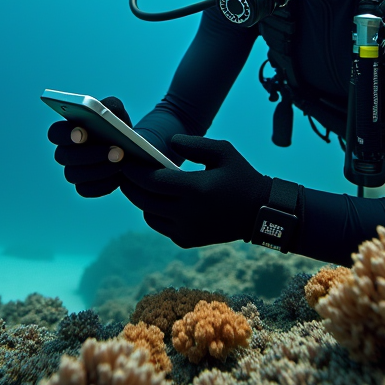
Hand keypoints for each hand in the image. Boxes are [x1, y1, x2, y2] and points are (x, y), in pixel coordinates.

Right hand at [48, 96, 156, 197]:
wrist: (130, 147)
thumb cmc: (117, 125)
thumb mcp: (116, 110)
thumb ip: (109, 105)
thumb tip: (103, 111)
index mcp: (66, 131)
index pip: (55, 133)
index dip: (65, 134)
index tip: (82, 134)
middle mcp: (64, 153)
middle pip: (64, 156)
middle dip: (89, 153)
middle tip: (115, 149)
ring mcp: (72, 172)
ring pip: (74, 175)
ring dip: (98, 168)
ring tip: (121, 160)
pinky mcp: (84, 187)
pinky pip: (87, 190)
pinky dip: (103, 183)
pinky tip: (119, 176)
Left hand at [119, 134, 271, 247]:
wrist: (259, 212)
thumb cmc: (241, 177)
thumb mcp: (223, 151)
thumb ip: (194, 144)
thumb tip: (168, 143)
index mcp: (196, 189)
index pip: (152, 181)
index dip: (134, 172)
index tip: (126, 161)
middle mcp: (188, 213)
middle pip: (144, 200)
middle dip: (130, 185)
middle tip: (125, 172)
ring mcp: (187, 230)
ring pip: (148, 214)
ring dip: (141, 199)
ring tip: (140, 184)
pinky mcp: (187, 240)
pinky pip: (160, 225)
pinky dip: (155, 212)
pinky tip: (158, 198)